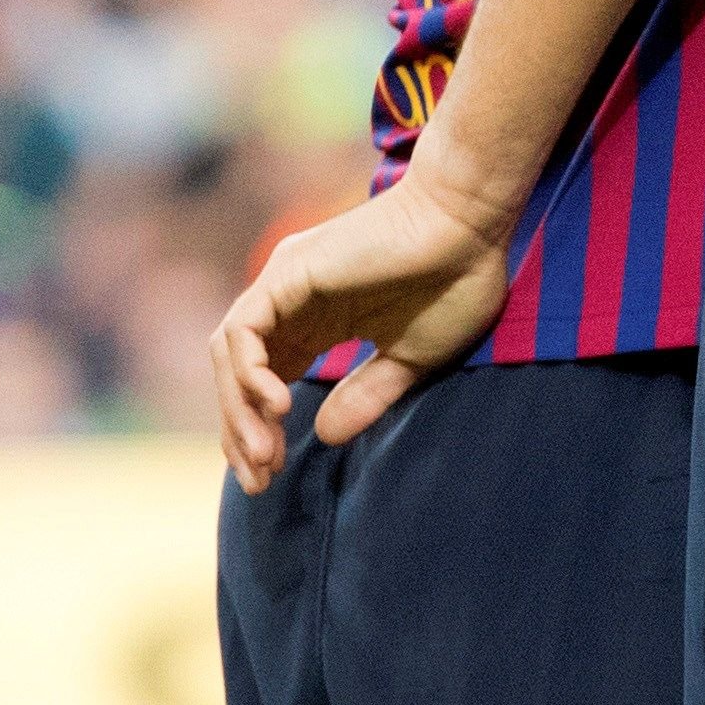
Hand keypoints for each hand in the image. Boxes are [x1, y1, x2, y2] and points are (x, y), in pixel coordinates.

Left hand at [208, 169, 518, 494]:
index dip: (261, 430)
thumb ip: (368, 393)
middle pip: (238, 375)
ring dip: (240, 411)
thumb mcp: (411, 357)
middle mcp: (291, 301)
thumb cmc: (456, 280)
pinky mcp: (287, 273)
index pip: (265, 380)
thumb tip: (324, 436)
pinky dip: (249, 372)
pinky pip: (243, 330)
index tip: (272, 475)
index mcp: (319, 319)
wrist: (472, 223)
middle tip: (261, 480)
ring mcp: (284, 284)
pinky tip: (277, 406)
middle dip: (243, 432)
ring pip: (231, 356)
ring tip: (266, 453)